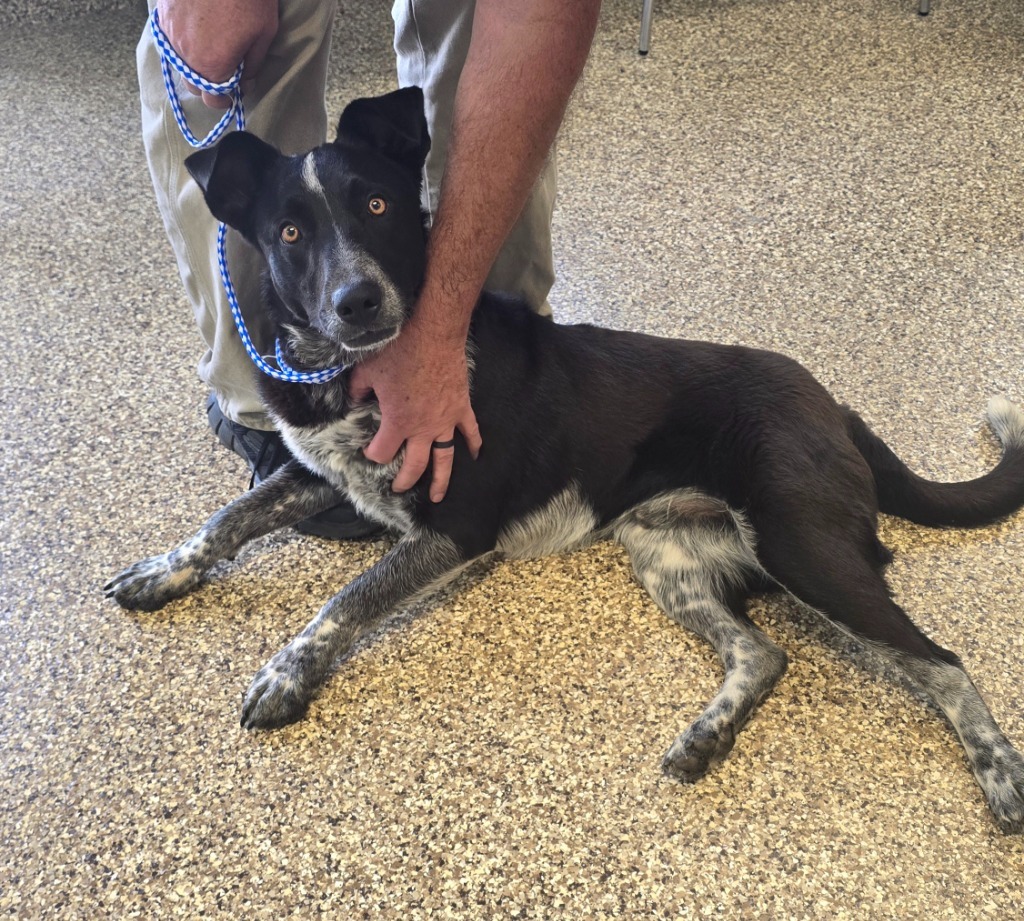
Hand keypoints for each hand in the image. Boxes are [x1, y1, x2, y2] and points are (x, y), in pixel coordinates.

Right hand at [157, 0, 277, 107]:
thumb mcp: (263, 34)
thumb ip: (253, 65)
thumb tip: (245, 83)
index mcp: (211, 66)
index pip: (212, 99)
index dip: (225, 99)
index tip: (234, 91)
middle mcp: (185, 54)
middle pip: (193, 84)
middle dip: (209, 83)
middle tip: (225, 70)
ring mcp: (170, 33)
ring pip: (179, 61)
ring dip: (194, 62)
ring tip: (212, 48)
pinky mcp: (163, 15)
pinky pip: (171, 39)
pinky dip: (183, 41)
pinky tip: (198, 30)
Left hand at [350, 319, 481, 502]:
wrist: (433, 332)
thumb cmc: (399, 350)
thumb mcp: (368, 370)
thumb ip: (358, 390)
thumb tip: (354, 400)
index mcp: (398, 422)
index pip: (382, 452)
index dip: (372, 454)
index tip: (368, 450)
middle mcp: (423, 428)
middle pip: (415, 466)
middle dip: (405, 480)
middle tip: (399, 488)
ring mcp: (446, 421)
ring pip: (445, 459)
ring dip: (441, 480)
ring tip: (438, 496)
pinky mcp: (461, 408)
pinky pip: (470, 431)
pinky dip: (474, 444)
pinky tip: (475, 456)